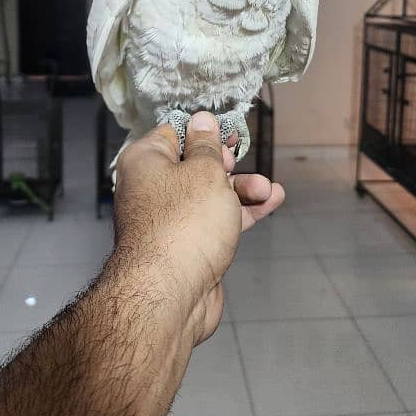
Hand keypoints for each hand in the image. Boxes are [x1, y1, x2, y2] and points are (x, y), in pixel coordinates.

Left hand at [114, 111, 284, 343]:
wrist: (170, 296)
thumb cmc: (183, 224)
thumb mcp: (204, 172)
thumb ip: (207, 145)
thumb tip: (202, 119)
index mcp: (145, 161)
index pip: (174, 132)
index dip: (204, 129)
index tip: (229, 132)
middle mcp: (151, 187)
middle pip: (195, 164)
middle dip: (228, 164)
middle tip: (241, 161)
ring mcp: (169, 218)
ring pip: (210, 194)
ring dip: (243, 189)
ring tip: (269, 190)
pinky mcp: (187, 244)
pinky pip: (216, 219)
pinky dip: (242, 211)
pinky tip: (270, 202)